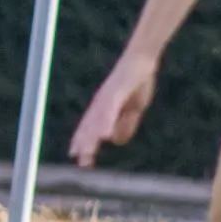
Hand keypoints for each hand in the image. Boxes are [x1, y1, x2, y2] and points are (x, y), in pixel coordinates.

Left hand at [68, 50, 160, 167]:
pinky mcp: (116, 91)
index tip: (78, 157)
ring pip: (96, 121)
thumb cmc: (138, 81)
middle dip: (84, 144)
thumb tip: (115, 141)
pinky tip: (103, 136)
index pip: (89, 126)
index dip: (83, 141)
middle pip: (89, 126)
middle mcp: (101, 102)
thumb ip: (125, 124)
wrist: (142, 59)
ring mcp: (107, 97)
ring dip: (91, 138)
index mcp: (104, 106)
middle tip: (81, 163)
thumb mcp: (134, 108)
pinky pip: (109, 110)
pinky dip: (105, 123)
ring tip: (87, 154)